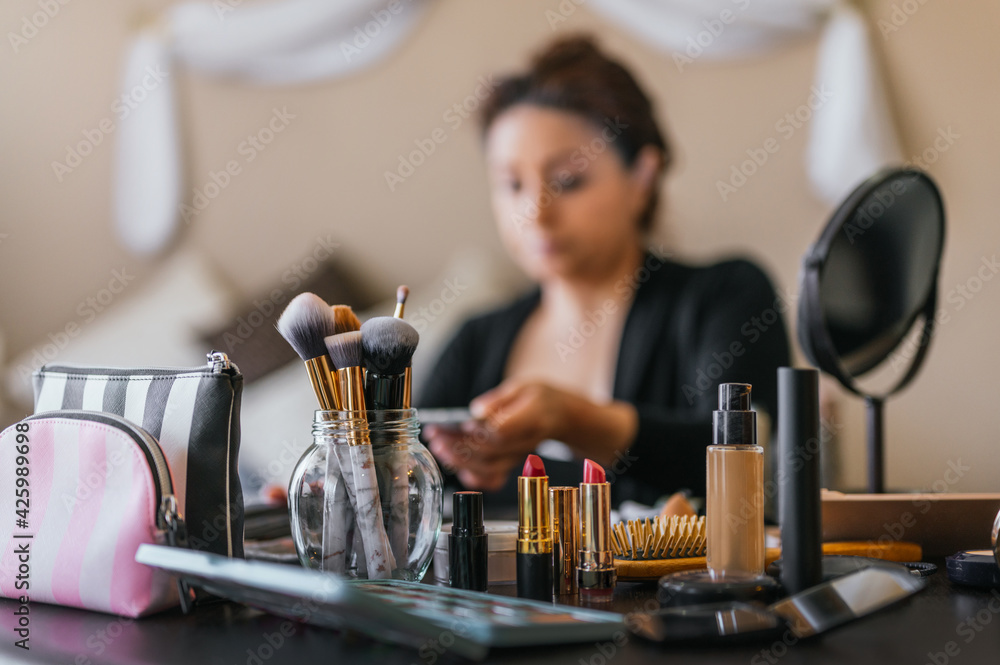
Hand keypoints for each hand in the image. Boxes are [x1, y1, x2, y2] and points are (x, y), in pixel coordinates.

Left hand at [425, 379, 636, 490]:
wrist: (564, 418)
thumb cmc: (542, 398)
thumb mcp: (525, 386)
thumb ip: (500, 398)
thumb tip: (477, 410)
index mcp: (534, 417)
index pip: (504, 431)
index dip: (481, 431)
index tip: (463, 424)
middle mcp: (527, 441)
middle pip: (490, 452)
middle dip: (458, 446)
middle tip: (436, 435)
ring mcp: (520, 457)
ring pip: (489, 468)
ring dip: (460, 461)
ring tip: (439, 447)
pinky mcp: (513, 464)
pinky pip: (495, 479)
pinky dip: (477, 479)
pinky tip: (459, 469)